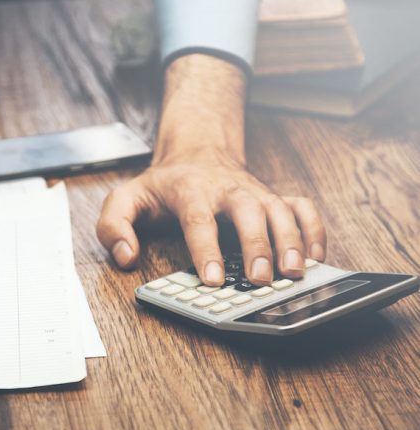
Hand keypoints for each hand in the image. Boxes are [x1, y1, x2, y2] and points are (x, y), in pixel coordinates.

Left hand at [95, 54, 326, 285]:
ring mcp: (255, 192)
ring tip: (296, 273)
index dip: (207, 250)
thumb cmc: (161, 184)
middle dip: (257, 245)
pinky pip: (303, 208)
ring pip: (281, 210)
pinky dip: (314, 230)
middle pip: (248, 212)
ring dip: (292, 241)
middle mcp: (227, 189)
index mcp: (190, 190)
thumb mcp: (125, 199)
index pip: (199, 220)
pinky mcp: (274, 196)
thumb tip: (125, 257)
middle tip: (261, 279)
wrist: (195, 150)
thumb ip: (113, 227)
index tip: (213, 279)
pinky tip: (316, 258)